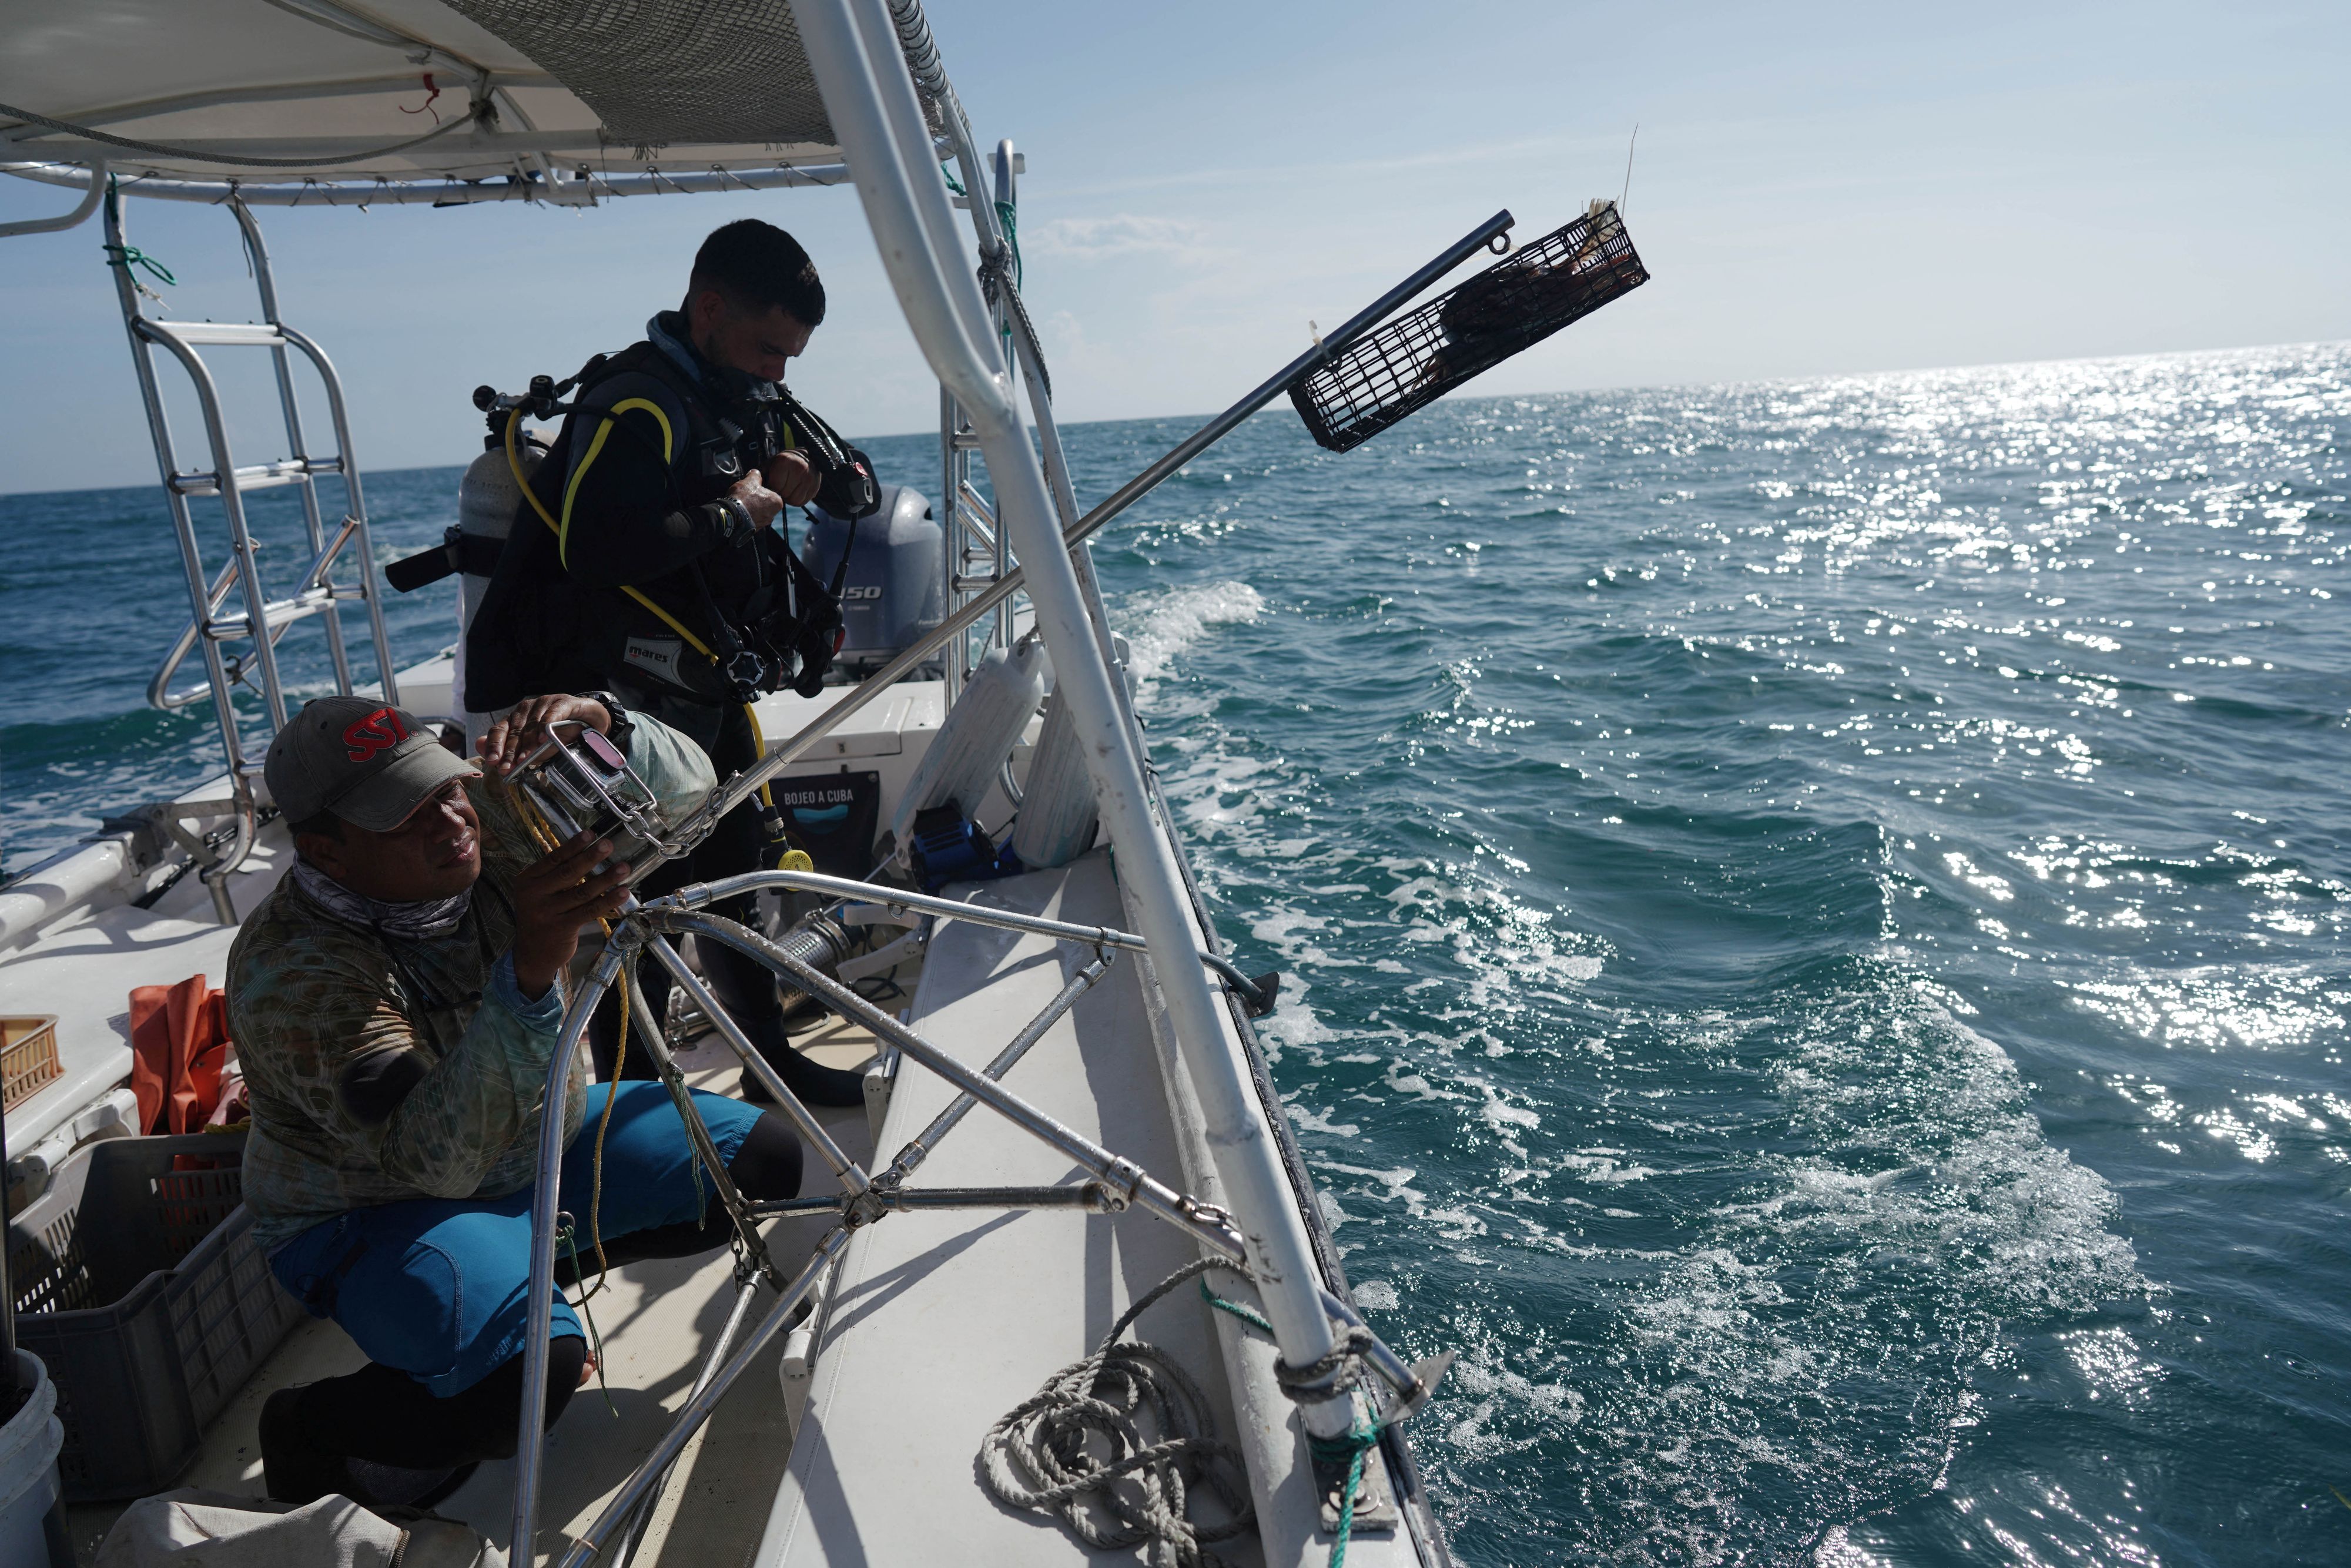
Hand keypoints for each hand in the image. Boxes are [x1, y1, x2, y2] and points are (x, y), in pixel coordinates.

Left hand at [480, 694, 611, 778]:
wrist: (592, 723)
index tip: (493, 762)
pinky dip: (547, 726)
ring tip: (524, 760)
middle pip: (515, 730)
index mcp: (517, 718)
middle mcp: (527, 708)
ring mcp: (545, 702)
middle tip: (507, 768)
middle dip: (510, 751)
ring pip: (532, 724)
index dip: (494, 746)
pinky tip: (544, 739)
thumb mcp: (536, 747)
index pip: (499, 730)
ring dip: (528, 743)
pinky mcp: (564, 701)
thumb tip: (479, 746)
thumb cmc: (562, 735)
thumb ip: (512, 749)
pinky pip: (553, 713)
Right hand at [509, 830, 629, 999]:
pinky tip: (622, 893)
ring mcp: (547, 913)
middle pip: (567, 873)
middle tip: (608, 845)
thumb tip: (590, 852)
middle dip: (590, 857)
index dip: (573, 846)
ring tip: (623, 868)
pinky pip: (589, 911)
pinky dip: (607, 901)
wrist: (532, 953)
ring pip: (581, 892)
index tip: (590, 833)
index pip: (553, 859)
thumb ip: (556, 875)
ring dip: (605, 879)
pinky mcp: (561, 929)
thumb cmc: (542, 915)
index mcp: (527, 881)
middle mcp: (533, 896)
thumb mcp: (539, 892)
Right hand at [729, 469, 786, 528]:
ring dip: (750, 507)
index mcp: (777, 502)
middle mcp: (773, 515)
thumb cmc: (744, 498)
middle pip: (764, 502)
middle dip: (756, 499)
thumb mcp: (750, 481)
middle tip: (745, 495)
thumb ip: (755, 475)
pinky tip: (739, 511)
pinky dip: (746, 515)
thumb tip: (756, 473)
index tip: (752, 488)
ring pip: (758, 511)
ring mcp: (764, 524)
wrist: (733, 517)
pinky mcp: (755, 530)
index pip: (770, 492)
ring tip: (741, 504)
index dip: (760, 488)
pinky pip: (751, 519)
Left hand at [765, 450, 819, 507]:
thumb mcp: (772, 462)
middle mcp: (799, 468)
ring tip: (788, 490)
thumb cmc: (786, 462)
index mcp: (785, 461)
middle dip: (781, 493)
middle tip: (781, 487)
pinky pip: (802, 502)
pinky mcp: (815, 487)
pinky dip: (797, 500)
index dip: (772, 488)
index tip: (773, 484)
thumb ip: (762, 472)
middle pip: (785, 494)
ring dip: (789, 498)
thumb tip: (754, 485)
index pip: (775, 486)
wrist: (808, 457)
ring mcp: (809, 478)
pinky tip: (796, 491)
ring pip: (794, 500)